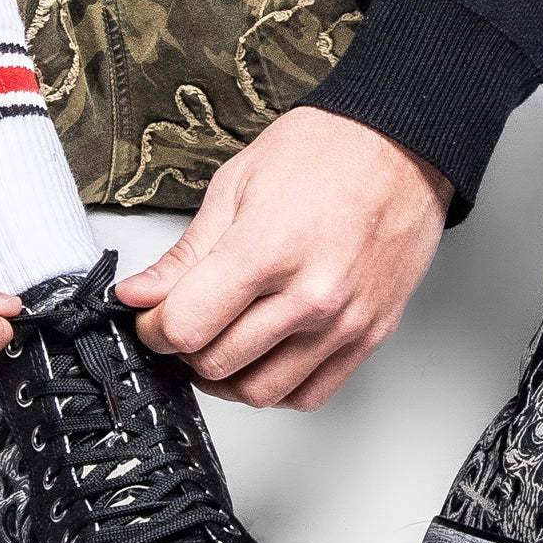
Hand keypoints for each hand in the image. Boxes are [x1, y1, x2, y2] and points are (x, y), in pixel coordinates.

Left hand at [116, 107, 451, 410]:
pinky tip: (266, 356)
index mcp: (270, 248)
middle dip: (185, 349)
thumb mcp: (236, 185)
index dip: (154, 327)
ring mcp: (345, 321)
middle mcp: (313, 294)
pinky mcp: (370, 335)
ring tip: (222, 342)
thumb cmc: (327, 152)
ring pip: (260, 391)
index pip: (186, 326)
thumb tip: (140, 295)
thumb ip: (186, 253)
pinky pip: (310, 394)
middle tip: (185, 322)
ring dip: (227, 376)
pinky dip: (277, 387)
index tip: (153, 316)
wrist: (402, 148)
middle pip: (217, 363)